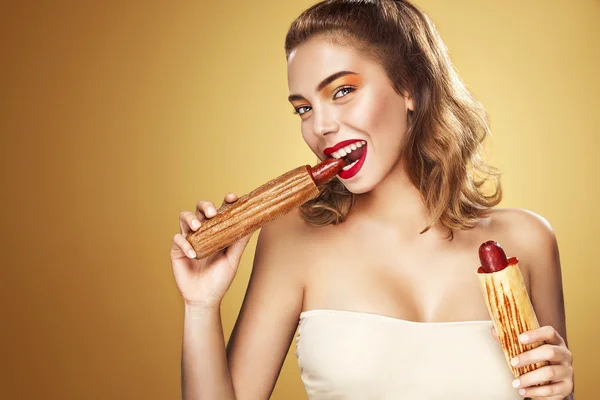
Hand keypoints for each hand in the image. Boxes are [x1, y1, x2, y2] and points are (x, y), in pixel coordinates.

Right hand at [170, 193, 253, 308]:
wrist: (206, 298)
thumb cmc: (220, 279)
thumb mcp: (233, 259)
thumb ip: (240, 242)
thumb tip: (254, 224)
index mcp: (217, 230)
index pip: (221, 210)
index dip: (226, 201)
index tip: (233, 197)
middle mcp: (203, 231)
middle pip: (200, 208)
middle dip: (206, 206)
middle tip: (213, 213)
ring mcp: (189, 238)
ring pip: (184, 217)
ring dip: (191, 218)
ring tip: (198, 227)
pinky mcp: (177, 249)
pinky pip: (177, 239)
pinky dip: (185, 244)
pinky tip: (193, 254)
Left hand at [491, 325, 573, 398]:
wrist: (553, 383)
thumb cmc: (537, 361)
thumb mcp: (528, 351)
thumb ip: (512, 340)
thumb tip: (494, 330)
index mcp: (555, 341)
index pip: (549, 332)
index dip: (535, 334)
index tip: (520, 338)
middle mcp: (565, 355)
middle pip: (550, 351)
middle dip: (529, 357)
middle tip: (513, 363)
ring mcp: (568, 371)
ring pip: (549, 372)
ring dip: (529, 378)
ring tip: (515, 383)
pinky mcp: (566, 387)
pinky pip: (551, 390)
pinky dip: (534, 391)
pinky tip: (523, 391)